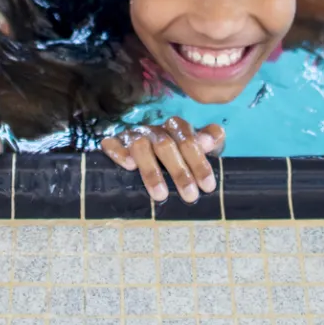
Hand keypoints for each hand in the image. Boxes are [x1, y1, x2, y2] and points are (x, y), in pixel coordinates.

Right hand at [101, 117, 224, 202]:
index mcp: (176, 129)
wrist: (141, 153)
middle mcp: (155, 131)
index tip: (208, 186)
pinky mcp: (116, 143)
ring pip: (141, 146)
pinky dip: (119, 153)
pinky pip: (113, 144)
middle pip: (167, 145)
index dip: (199, 162)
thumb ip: (210, 141)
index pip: (188, 140)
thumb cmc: (177, 156)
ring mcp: (135, 136)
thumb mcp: (197, 150)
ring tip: (161, 195)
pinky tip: (128, 166)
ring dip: (152, 170)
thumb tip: (210, 139)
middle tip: (190, 196)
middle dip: (179, 171)